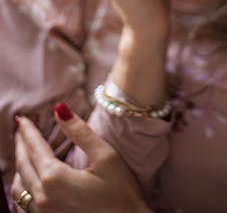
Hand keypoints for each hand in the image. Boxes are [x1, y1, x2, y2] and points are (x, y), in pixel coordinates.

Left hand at [12, 109, 151, 212]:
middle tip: (21, 130)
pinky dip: (23, 186)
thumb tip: (60, 110)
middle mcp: (43, 199)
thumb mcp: (106, 156)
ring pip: (19, 187)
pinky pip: (24, 203)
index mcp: (55, 180)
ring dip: (20, 166)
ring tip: (24, 152)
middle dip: (21, 146)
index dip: (29, 132)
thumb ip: (81, 132)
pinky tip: (29, 180)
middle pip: (23, 166)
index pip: (35, 148)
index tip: (22, 119)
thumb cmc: (121, 194)